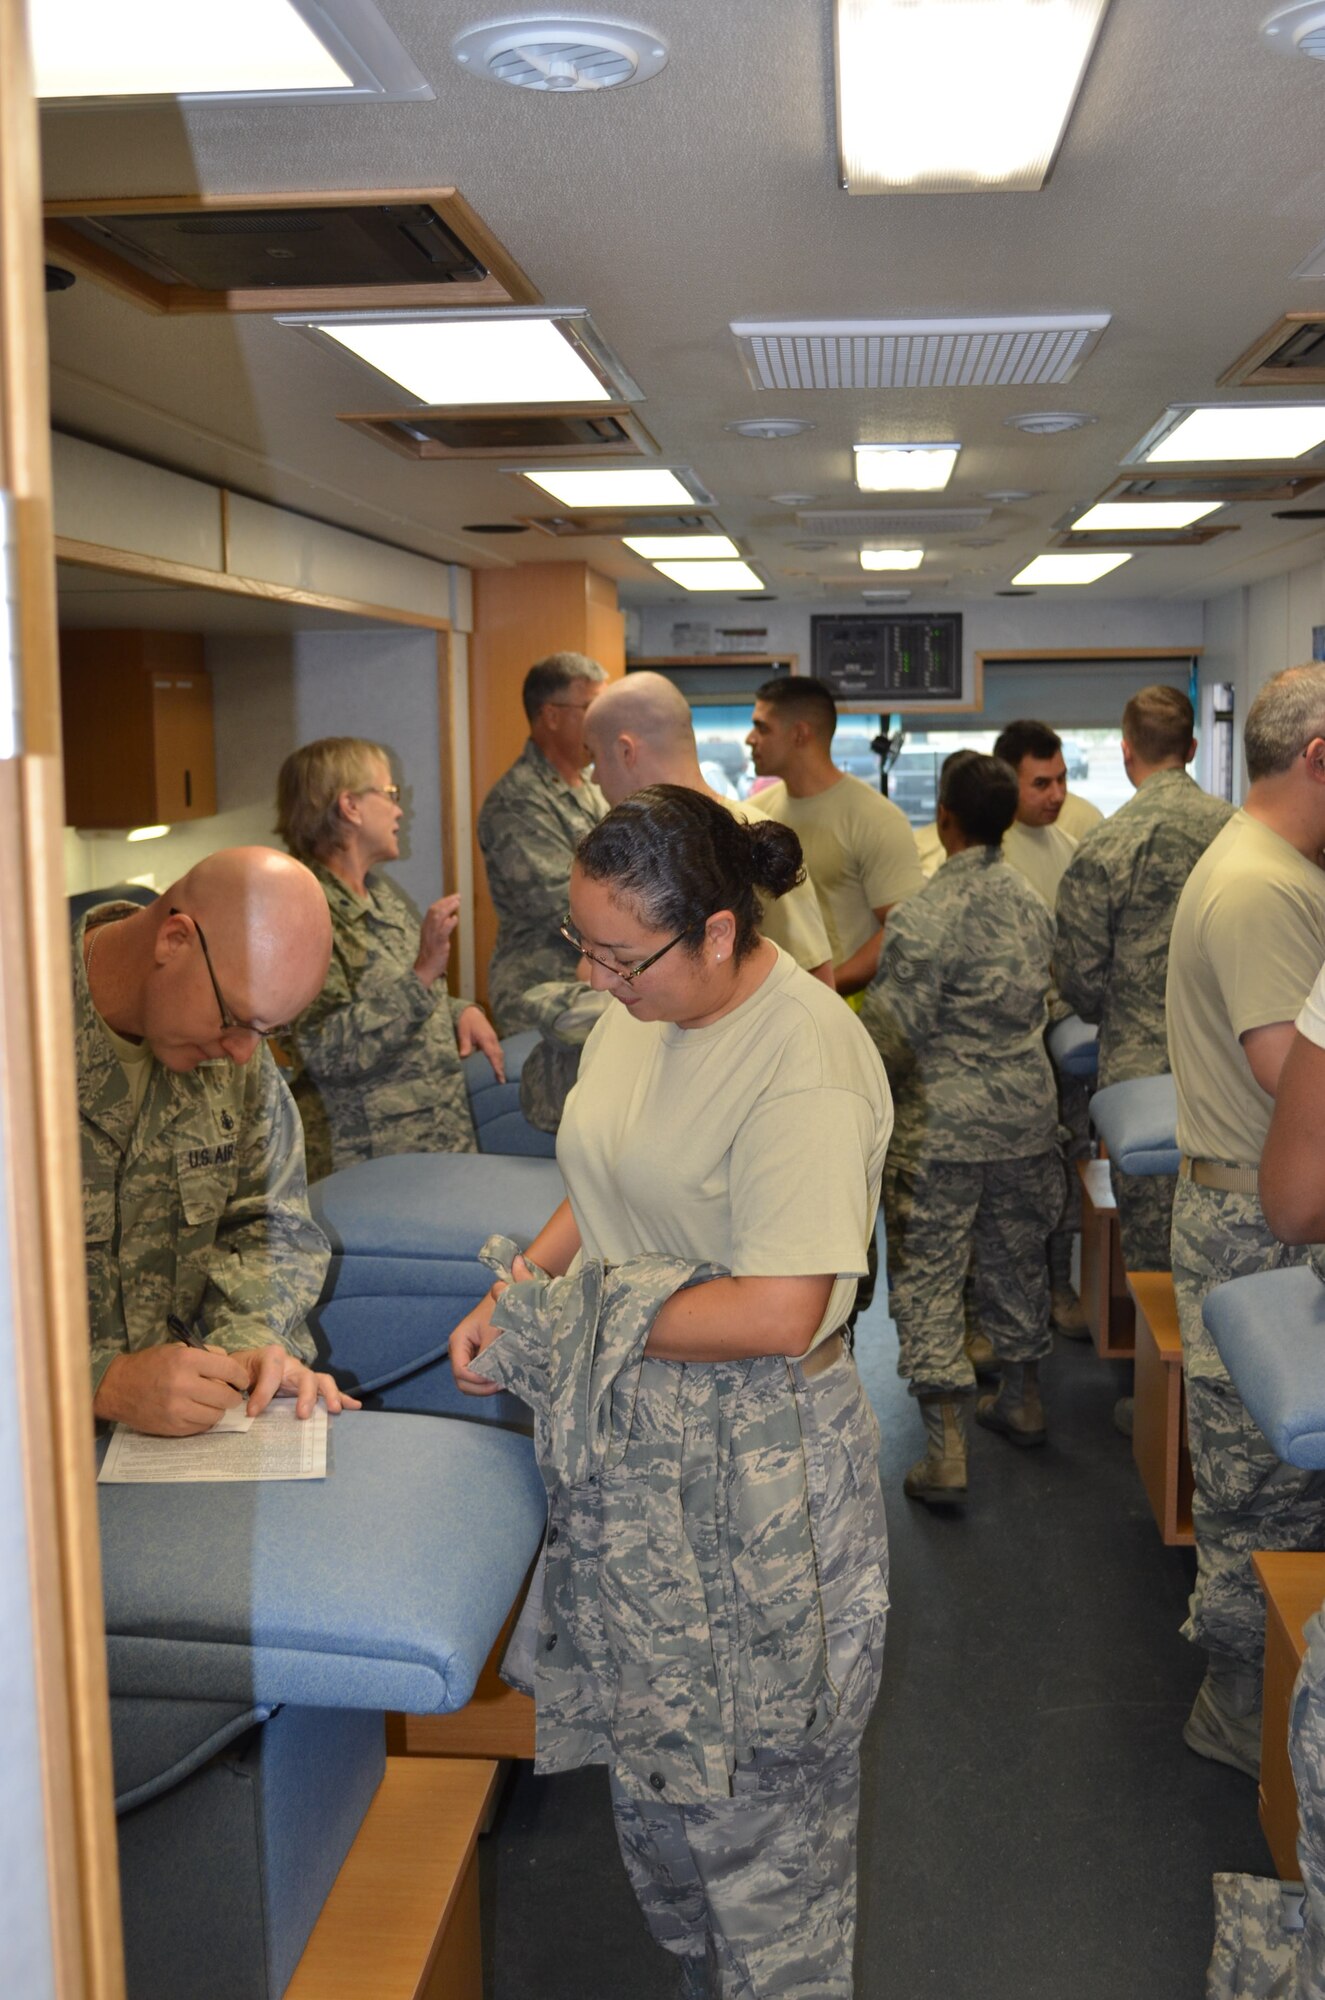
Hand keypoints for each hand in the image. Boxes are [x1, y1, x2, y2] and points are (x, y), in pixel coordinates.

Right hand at [94, 1344, 250, 1436]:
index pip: (229, 1370)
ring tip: (212, 1403)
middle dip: (233, 1396)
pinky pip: (201, 1427)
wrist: (118, 1387)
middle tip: (230, 1394)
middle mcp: (183, 1385)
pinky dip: (204, 1420)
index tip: (242, 1380)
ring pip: (216, 1415)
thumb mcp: (177, 1349)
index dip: (241, 1377)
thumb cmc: (150, 1364)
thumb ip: (206, 1354)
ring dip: (218, 1409)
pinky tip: (198, 1411)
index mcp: (186, 1361)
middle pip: (227, 1397)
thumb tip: (231, 1367)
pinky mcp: (173, 1427)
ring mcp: (178, 1409)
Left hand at [233, 1345, 362, 1420]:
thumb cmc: (246, 1370)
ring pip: (323, 1382)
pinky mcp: (312, 1387)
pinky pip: (330, 1392)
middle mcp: (293, 1364)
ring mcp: (305, 1375)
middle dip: (306, 1395)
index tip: (252, 1412)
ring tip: (335, 1410)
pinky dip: (343, 1398)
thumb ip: (243, 1390)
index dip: (262, 1393)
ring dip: (331, 1396)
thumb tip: (250, 1413)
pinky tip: (354, 1406)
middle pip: (306, 1376)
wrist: (251, 1365)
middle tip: (303, 1415)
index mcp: (272, 1357)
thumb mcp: (239, 1376)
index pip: (271, 1373)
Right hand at [415, 894, 461, 984]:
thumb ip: (441, 928)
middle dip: (446, 901)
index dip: (442, 901)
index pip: (432, 910)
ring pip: (437, 917)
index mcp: (426, 927)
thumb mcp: (434, 938)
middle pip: (434, 910)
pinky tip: (455, 919)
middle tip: (457, 896)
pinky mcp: (437, 944)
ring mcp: (432, 936)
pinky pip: (442, 931)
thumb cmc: (432, 955)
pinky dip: (448, 923)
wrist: (425, 969)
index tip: (453, 897)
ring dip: (448, 908)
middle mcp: (427, 929)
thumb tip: (451, 918)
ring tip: (457, 903)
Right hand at [448, 1256, 531, 1395]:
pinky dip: (487, 1382)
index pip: (461, 1371)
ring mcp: (465, 1356)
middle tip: (501, 1384)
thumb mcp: (494, 1330)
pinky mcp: (475, 1358)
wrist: (503, 1298)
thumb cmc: (497, 1309)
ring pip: (468, 1383)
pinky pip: (476, 1378)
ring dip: (484, 1387)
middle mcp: (458, 1351)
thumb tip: (488, 1375)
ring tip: (503, 1382)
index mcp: (458, 1341)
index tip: (496, 1379)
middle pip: (462, 1382)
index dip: (477, 1380)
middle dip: (480, 1387)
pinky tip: (501, 1377)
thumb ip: (489, 1352)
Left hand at [456, 1005, 505, 1081]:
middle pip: (499, 1056)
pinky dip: (499, 1059)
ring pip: (500, 1054)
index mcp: (486, 1039)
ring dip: (501, 1064)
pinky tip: (497, 1065)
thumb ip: (465, 1045)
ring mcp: (494, 1038)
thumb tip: (464, 1057)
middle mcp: (493, 1039)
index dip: (497, 1067)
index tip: (501, 1077)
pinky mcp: (493, 1038)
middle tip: (502, 1081)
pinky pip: (498, 1050)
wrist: (472, 1011)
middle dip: (501, 1068)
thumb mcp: (463, 1033)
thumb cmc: (467, 1021)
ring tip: (500, 1076)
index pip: (493, 1055)